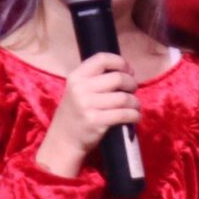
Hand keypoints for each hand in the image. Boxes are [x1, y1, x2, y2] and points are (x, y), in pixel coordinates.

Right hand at [37, 53, 140, 178]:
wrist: (63, 140)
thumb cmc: (76, 113)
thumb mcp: (78, 90)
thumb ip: (96, 79)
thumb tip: (126, 71)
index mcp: (76, 77)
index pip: (102, 59)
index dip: (121, 63)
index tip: (129, 71)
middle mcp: (80, 89)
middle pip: (118, 78)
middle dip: (132, 84)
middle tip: (132, 91)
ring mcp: (87, 105)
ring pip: (125, 98)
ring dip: (135, 103)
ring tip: (134, 107)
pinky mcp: (96, 121)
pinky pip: (125, 114)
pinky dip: (135, 115)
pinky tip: (134, 117)